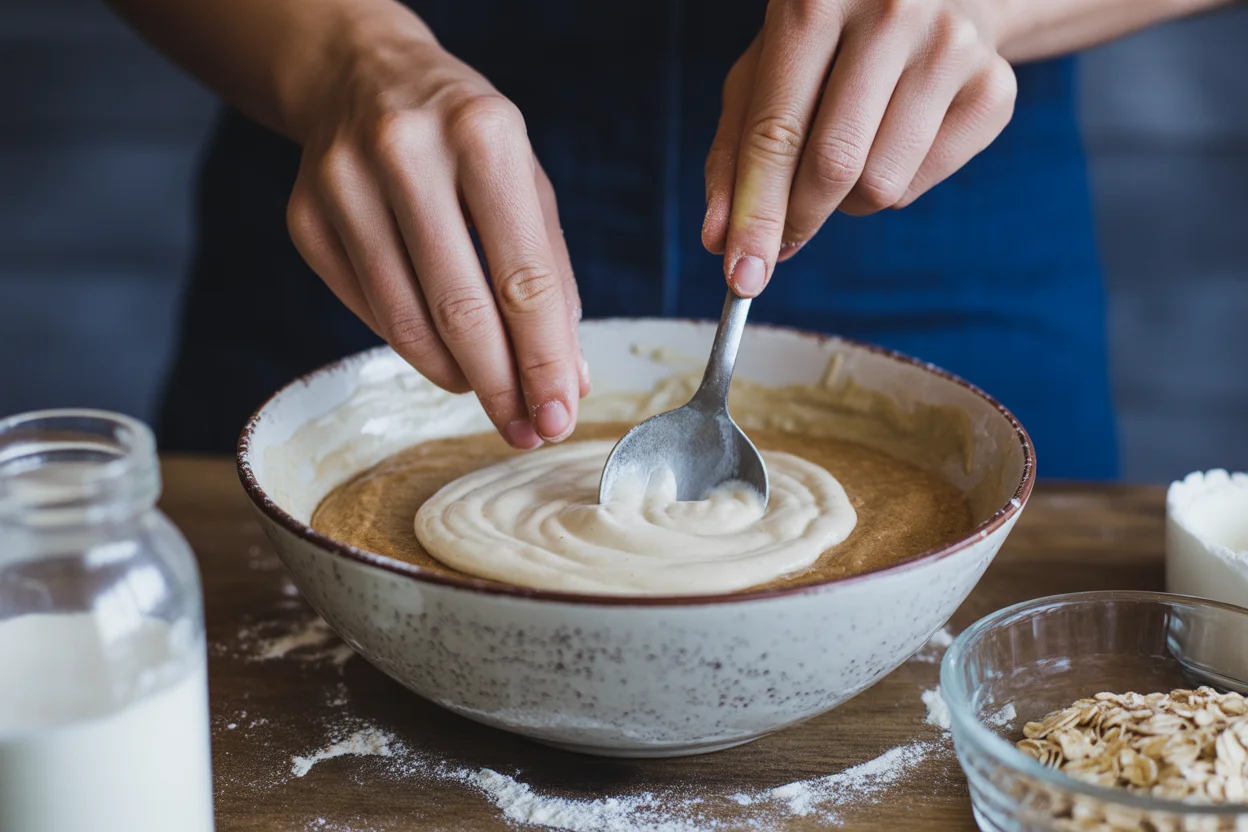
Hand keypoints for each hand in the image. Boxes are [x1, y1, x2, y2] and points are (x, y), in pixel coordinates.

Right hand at [285, 14, 588, 448]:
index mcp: (483, 135)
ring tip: (489, 393)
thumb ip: (551, 278)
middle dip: (501, 386)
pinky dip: (412, 343)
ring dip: (457, 376)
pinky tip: (441, 348)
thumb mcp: (525, 182)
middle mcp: (407, 154)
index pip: (523, 277)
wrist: (361, 76)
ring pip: (406, 322)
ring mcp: (344, 185)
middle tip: (526, 430)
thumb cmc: (464, 137)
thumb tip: (567, 377)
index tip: (560, 415)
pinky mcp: (306, 219)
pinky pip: (368, 311)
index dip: (544, 359)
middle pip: (462, 310)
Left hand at [702, 0, 1016, 295]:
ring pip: (881, 185)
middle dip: (798, 219)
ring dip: (847, 200)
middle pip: (834, 165)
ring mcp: (951, 46)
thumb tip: (719, 240)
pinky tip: (892, 139)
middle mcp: (891, 12)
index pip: (777, 132)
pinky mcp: (995, 86)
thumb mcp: (767, 70)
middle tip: (784, 238)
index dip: (756, 215)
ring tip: (848, 150)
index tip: (741, 276)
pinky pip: (920, 185)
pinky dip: (892, 187)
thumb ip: (737, 151)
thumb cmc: (829, 39)